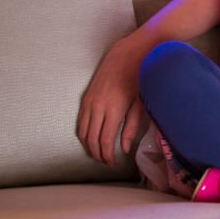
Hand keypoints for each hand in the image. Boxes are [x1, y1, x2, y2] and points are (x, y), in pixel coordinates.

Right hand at [77, 34, 148, 165]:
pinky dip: (83, 133)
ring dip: (88, 145)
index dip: (107, 154)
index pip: (105, 140)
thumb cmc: (139, 79)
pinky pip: (79, 120)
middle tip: (105, 161)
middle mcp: (97, 107)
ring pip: (82, 131)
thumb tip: (124, 148)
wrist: (127, 55)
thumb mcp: (140, 103)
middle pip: (91, 138)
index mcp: (113, 109)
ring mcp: (89, 102)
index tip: (112, 163)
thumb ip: (131, 127)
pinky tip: (90, 138)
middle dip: (97, 153)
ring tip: (98, 152)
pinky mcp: (85, 97)